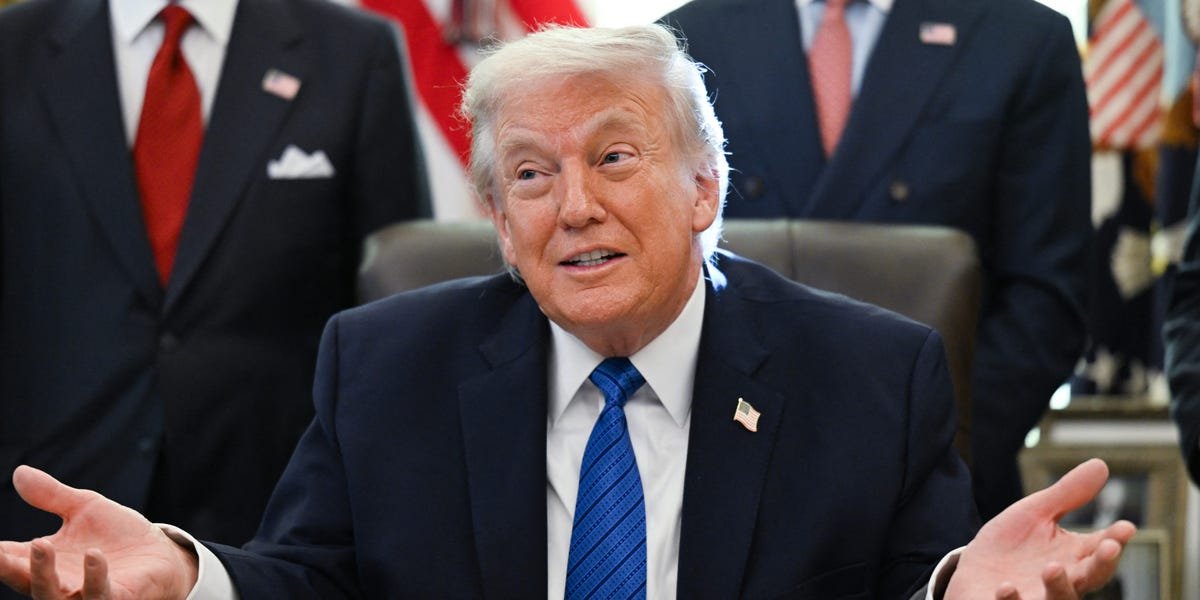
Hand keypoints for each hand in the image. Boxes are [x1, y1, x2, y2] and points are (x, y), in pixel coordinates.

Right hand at [0, 466, 197, 598]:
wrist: (160, 552)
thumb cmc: (118, 535)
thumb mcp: (84, 508)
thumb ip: (51, 496)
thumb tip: (20, 472)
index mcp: (47, 562)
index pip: (11, 560)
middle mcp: (60, 583)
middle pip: (26, 582)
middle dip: (10, 568)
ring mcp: (85, 595)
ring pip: (53, 596)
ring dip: (43, 574)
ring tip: (41, 543)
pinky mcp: (117, 598)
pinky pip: (100, 595)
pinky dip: (94, 578)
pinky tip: (94, 555)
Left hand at [945, 458, 1136, 599]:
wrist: (974, 572)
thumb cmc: (1012, 544)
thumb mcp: (1036, 514)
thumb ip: (1067, 495)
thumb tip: (1101, 464)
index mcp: (1073, 558)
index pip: (1101, 550)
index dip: (1115, 540)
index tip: (1126, 527)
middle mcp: (1062, 583)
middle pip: (1089, 579)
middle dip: (1101, 565)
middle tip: (1108, 548)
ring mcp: (1036, 599)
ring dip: (1059, 586)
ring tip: (1052, 567)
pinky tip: (1006, 587)